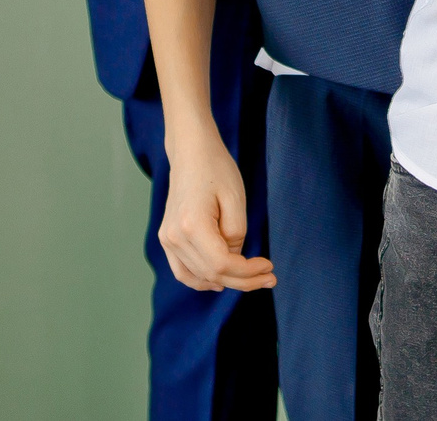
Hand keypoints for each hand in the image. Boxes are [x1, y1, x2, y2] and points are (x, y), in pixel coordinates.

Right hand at [157, 130, 274, 293]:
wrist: (191, 153)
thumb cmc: (217, 170)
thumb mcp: (236, 199)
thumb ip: (236, 234)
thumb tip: (234, 258)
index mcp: (192, 225)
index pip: (222, 264)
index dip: (248, 272)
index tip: (269, 266)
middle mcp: (175, 237)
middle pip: (211, 274)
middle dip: (243, 281)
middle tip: (270, 278)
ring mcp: (167, 239)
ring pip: (197, 277)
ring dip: (226, 283)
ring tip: (251, 281)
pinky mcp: (167, 238)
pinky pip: (183, 271)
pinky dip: (202, 280)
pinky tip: (222, 280)